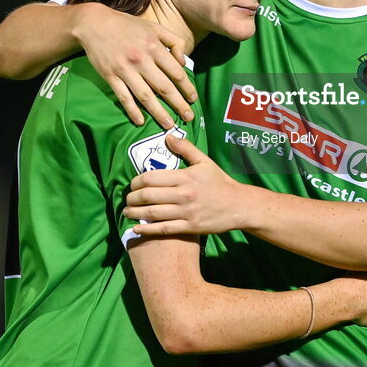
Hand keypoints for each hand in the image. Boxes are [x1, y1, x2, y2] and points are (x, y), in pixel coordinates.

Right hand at [72, 2, 197, 128]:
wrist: (94, 24)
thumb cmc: (127, 25)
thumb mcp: (154, 26)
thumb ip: (173, 41)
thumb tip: (184, 62)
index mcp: (154, 47)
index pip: (176, 72)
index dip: (187, 87)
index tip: (193, 99)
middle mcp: (141, 60)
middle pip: (164, 87)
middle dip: (179, 104)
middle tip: (189, 118)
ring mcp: (125, 70)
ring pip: (146, 96)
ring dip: (159, 113)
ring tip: (169, 125)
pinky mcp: (110, 76)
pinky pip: (123, 97)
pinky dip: (132, 110)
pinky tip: (140, 122)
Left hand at [125, 135, 247, 234]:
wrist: (239, 205)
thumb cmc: (220, 182)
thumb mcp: (205, 161)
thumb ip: (185, 149)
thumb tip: (168, 137)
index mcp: (185, 177)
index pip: (150, 178)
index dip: (136, 182)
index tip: (133, 185)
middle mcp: (183, 195)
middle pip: (147, 196)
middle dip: (132, 198)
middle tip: (128, 199)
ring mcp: (186, 212)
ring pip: (152, 214)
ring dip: (135, 213)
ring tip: (127, 212)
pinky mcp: (189, 227)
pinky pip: (163, 229)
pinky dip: (147, 230)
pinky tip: (136, 229)